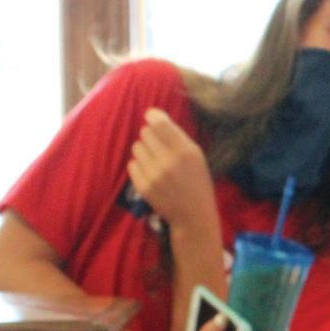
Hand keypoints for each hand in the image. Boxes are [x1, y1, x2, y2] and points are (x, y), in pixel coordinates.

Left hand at [127, 109, 215, 230]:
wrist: (193, 216)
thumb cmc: (197, 182)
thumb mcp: (196, 156)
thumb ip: (177, 136)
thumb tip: (153, 114)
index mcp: (185, 151)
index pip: (159, 123)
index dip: (152, 116)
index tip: (152, 117)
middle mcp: (168, 161)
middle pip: (145, 132)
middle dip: (150, 137)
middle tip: (159, 148)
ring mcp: (154, 174)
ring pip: (136, 147)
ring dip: (144, 151)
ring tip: (156, 162)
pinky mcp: (143, 186)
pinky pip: (132, 164)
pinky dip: (139, 166)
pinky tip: (151, 174)